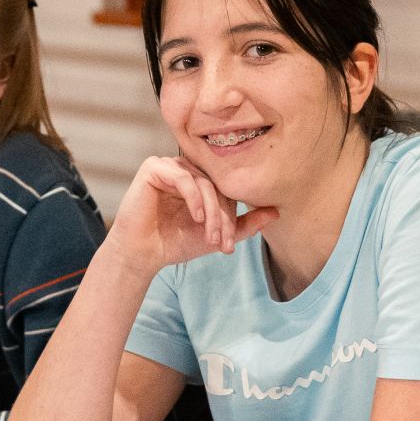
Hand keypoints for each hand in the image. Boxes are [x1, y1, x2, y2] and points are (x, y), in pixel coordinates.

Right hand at [108, 156, 277, 274]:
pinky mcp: (154, 167)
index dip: (231, 216)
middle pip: (217, 185)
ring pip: (204, 182)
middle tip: (221, 242)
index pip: (226, 189)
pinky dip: (194, 198)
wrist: (142, 255)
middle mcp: (186, 168)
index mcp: (200, 179)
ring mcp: (170, 165)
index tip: (228, 245)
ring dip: (211, 212)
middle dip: (222, 217)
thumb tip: (277, 212)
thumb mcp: (216, 235)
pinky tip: (196, 218)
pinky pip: (183, 177)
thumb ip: (245, 225)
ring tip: (209, 236)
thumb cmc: (175, 243)